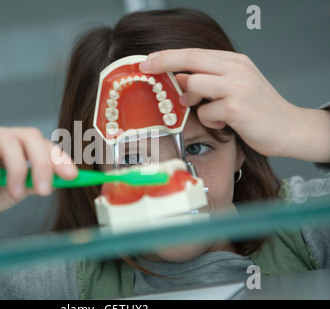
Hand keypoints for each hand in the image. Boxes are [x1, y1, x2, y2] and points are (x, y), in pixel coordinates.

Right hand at [0, 127, 76, 222]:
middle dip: (43, 162)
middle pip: (29, 136)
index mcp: (18, 145)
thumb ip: (37, 182)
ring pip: (7, 142)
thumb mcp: (19, 191)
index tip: (72, 176)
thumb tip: (64, 179)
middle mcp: (0, 138)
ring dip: (17, 170)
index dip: (59, 158)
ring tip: (15, 193)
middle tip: (45, 190)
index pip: (43, 143)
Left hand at [139, 49, 329, 162]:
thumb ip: (210, 81)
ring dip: (192, 101)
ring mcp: (238, 86)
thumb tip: (180, 80)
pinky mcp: (238, 107)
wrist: (290, 129)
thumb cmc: (259, 111)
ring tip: (208, 111)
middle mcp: (237, 69)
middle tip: (145, 66)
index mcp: (235, 62)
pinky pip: (207, 112)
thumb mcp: (235, 88)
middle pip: (192, 59)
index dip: (169, 55)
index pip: (195, 53)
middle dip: (164, 61)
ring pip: (195, 84)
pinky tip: (225, 124)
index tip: (147, 59)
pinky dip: (210, 121)